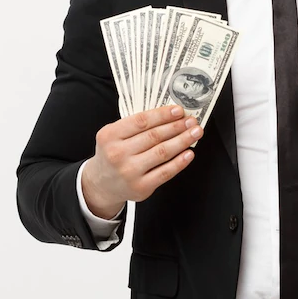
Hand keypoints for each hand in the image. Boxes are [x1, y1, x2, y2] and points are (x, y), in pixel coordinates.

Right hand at [82, 106, 201, 218]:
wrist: (102, 184)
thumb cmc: (112, 154)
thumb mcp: (113, 135)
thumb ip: (135, 126)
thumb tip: (169, 115)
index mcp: (110, 136)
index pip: (141, 121)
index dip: (163, 115)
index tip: (179, 111)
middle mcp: (118, 154)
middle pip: (154, 136)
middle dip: (177, 126)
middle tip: (191, 121)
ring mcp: (129, 172)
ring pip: (162, 152)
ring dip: (183, 141)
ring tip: (195, 133)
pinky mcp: (141, 187)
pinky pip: (165, 172)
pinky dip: (180, 162)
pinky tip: (189, 153)